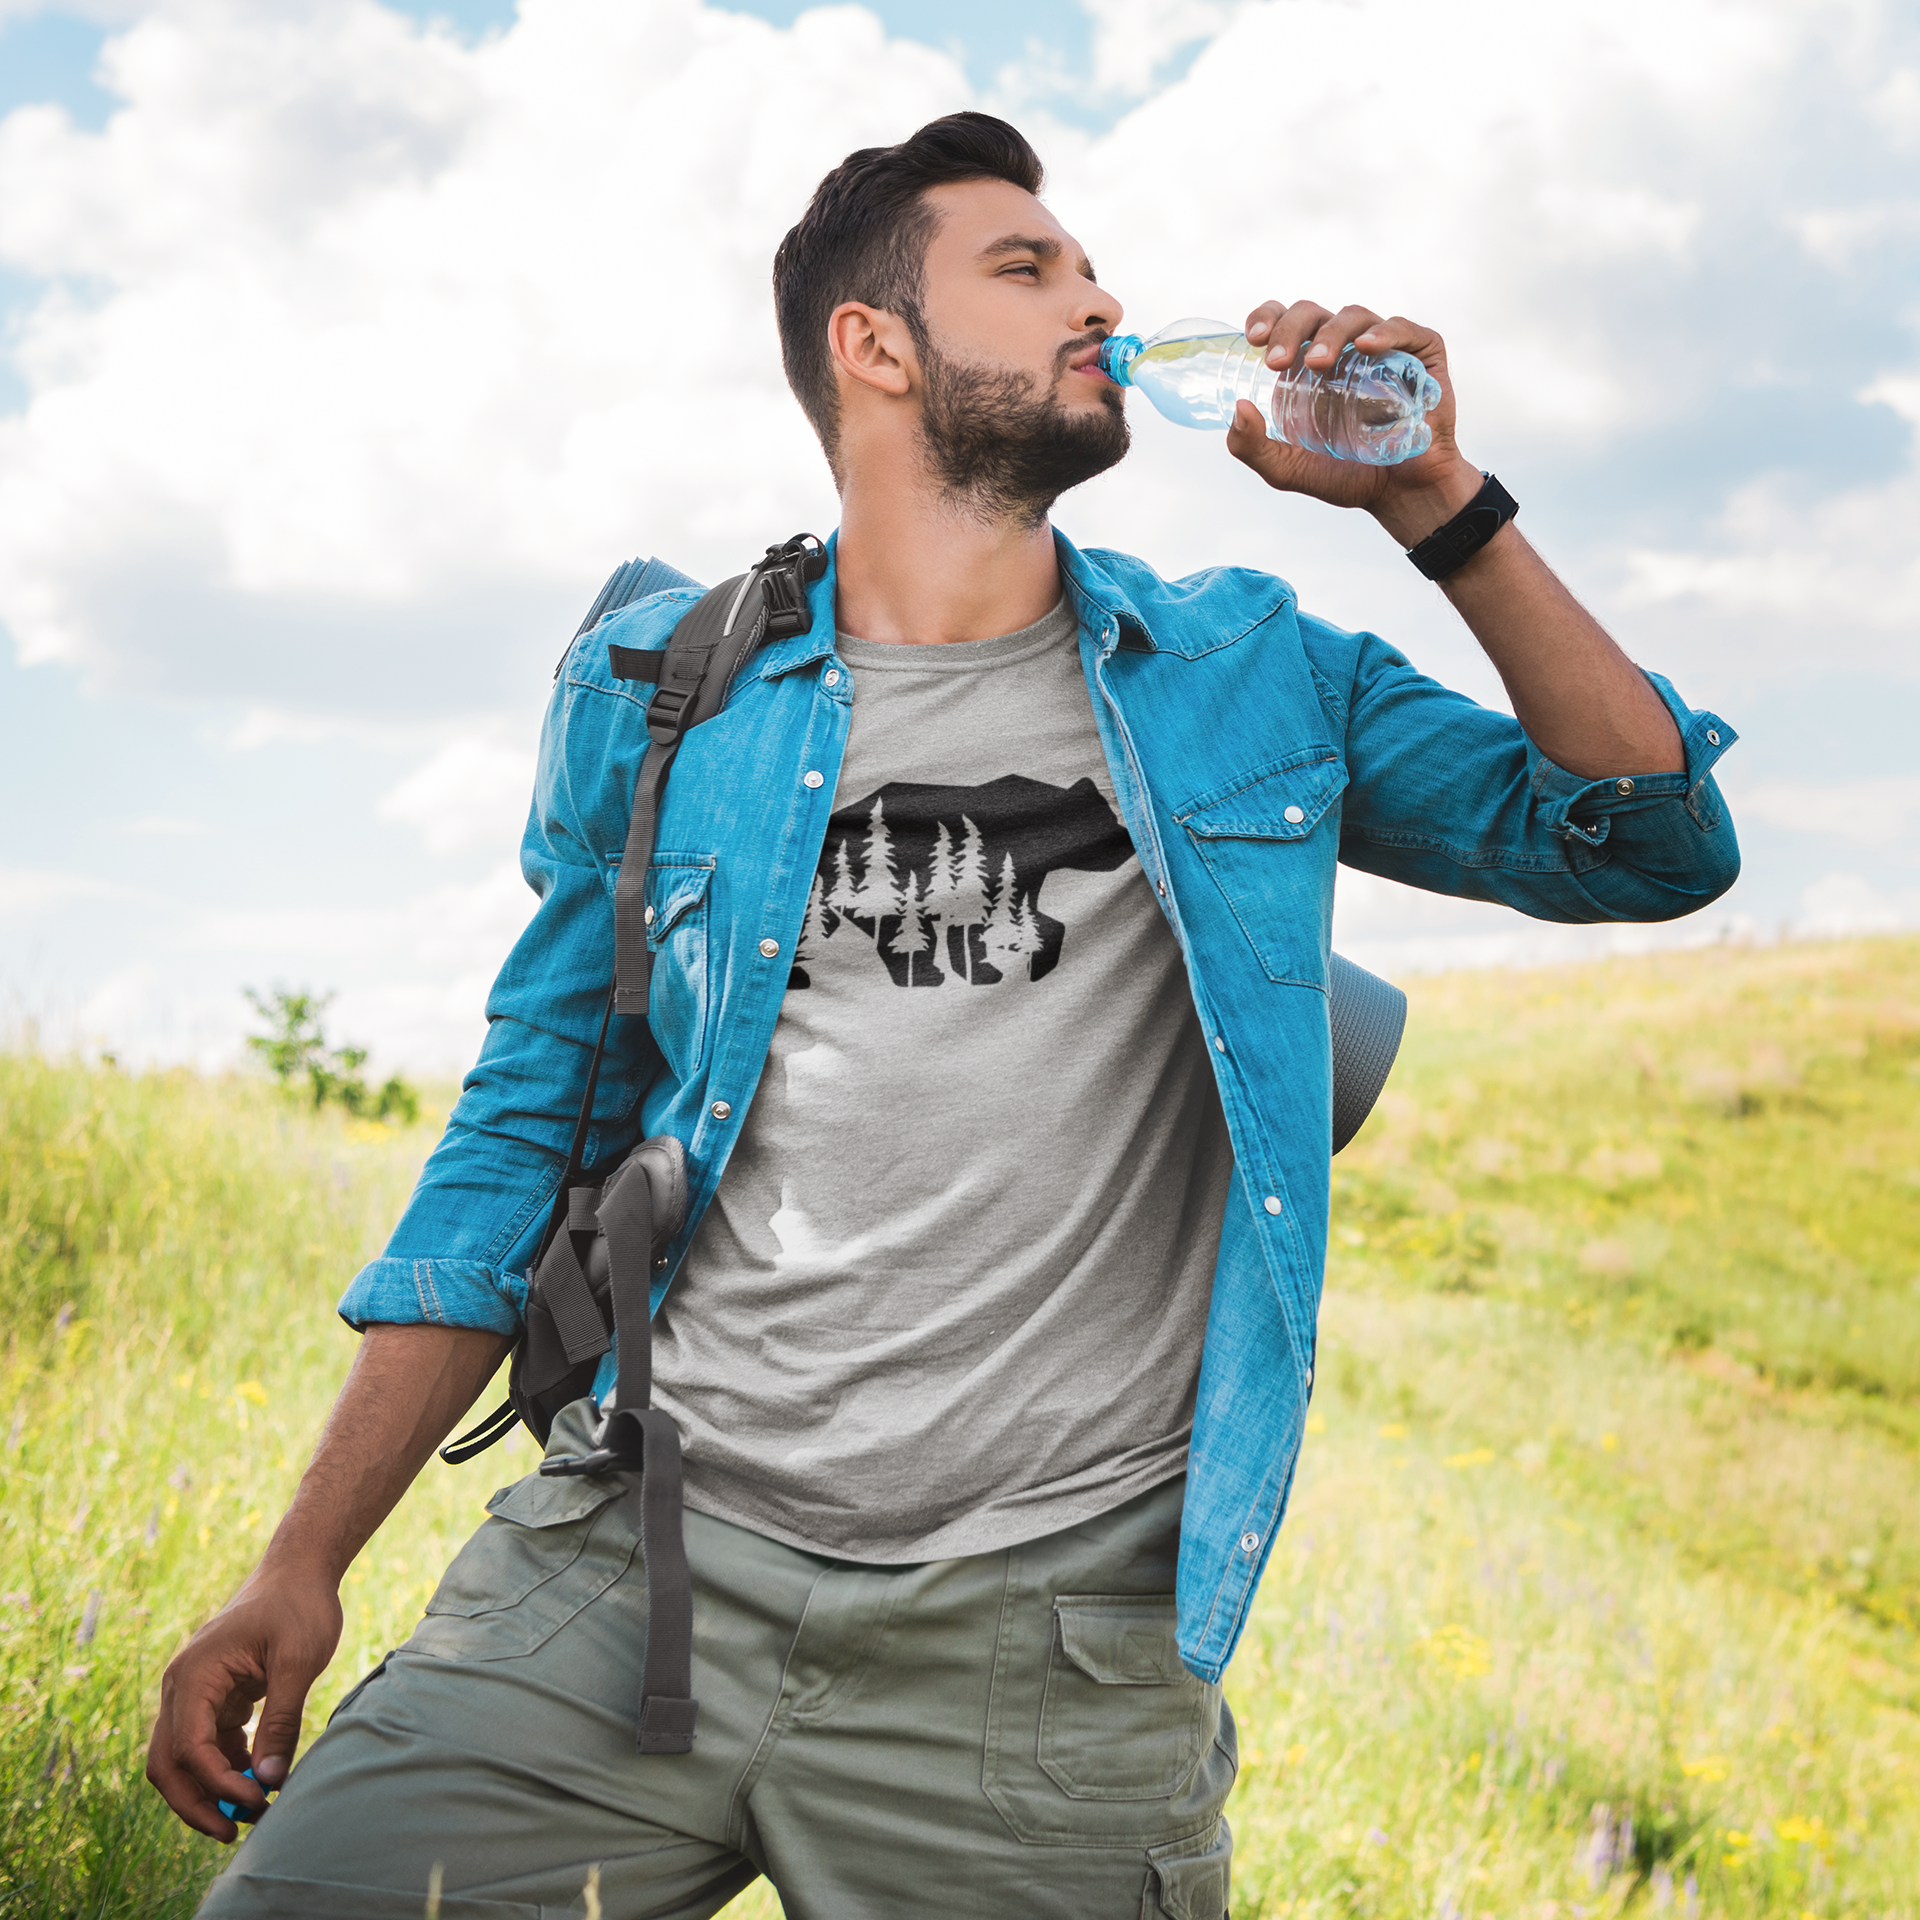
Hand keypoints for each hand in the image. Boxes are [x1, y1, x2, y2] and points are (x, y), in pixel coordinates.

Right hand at [146, 1566, 342, 1839]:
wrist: (299, 1570)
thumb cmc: (298, 1606)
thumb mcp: (298, 1660)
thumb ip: (282, 1720)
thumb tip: (270, 1779)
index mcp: (193, 1675)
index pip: (189, 1747)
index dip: (218, 1783)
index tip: (256, 1800)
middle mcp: (181, 1687)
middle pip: (168, 1763)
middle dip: (196, 1803)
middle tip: (233, 1834)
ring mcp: (193, 1693)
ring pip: (183, 1760)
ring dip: (211, 1790)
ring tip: (254, 1812)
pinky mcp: (213, 1698)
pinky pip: (206, 1746)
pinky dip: (225, 1769)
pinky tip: (258, 1780)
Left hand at [1224, 299, 1482, 542]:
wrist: (1400, 494)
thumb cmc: (1344, 476)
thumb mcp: (1287, 469)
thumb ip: (1252, 448)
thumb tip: (1238, 409)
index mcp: (1307, 364)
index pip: (1284, 323)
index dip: (1267, 318)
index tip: (1254, 339)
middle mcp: (1343, 348)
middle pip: (1312, 314)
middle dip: (1290, 330)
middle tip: (1276, 364)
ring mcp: (1383, 347)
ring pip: (1353, 317)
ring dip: (1331, 335)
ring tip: (1317, 365)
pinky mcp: (1421, 354)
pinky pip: (1403, 330)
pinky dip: (1385, 332)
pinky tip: (1367, 347)